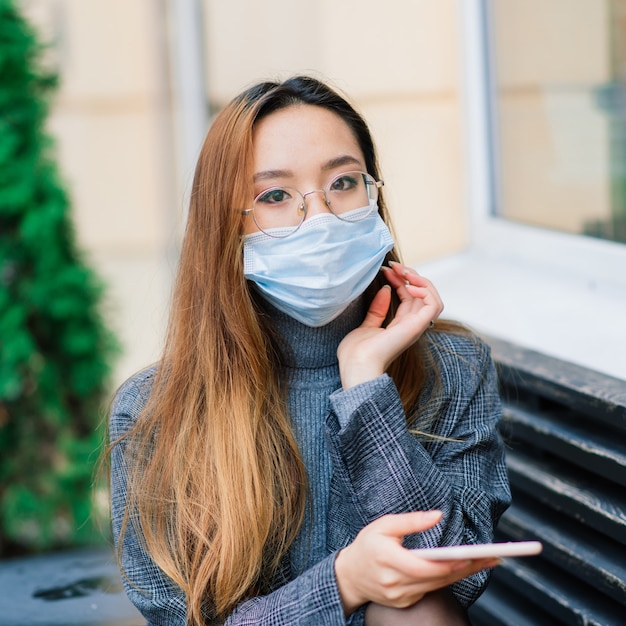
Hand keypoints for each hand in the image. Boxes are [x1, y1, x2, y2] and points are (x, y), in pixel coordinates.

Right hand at [334, 511, 498, 614]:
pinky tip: (462, 570)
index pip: (423, 567)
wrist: (349, 575)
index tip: (469, 557)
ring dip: (461, 574)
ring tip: (484, 562)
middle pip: (436, 578)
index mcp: (387, 560)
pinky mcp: (404, 602)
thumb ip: (411, 520)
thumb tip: (438, 515)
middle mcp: (394, 583)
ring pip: (437, 586)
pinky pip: (429, 591)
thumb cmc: (367, 545)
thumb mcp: (384, 524)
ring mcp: (399, 596)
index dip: (447, 564)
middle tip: (491, 557)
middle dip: (465, 568)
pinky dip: (446, 580)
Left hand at [337, 262, 443, 388]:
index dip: (400, 280)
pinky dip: (426, 291)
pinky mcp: (417, 326)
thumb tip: (385, 289)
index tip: (385, 269)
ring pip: (432, 296)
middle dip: (409, 275)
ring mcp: (415, 326)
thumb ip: (377, 309)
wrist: (357, 365)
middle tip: (393, 265)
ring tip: (403, 272)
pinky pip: (434, 305)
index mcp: (400, 326)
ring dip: (420, 280)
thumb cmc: (357, 353)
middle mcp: (411, 325)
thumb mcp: (366, 325)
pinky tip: (408, 285)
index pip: (408, 296)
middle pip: (421, 293)